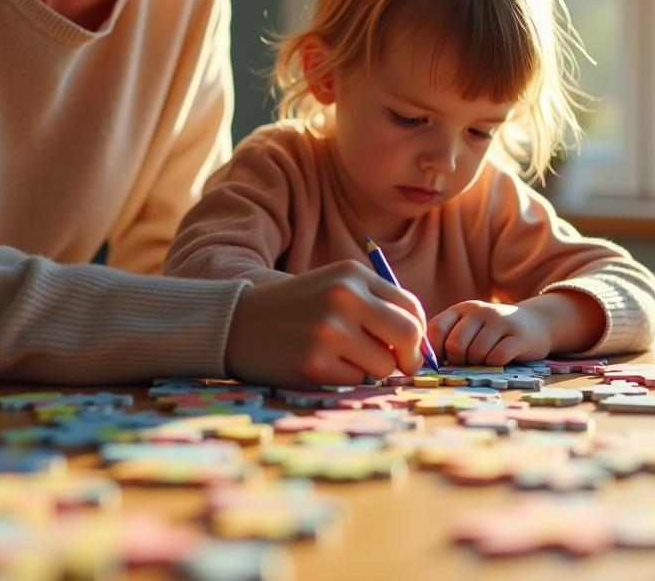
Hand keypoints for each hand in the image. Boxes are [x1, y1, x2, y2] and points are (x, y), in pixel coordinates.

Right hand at [225, 260, 425, 386]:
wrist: (236, 322)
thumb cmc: (294, 309)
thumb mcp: (334, 288)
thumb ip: (375, 307)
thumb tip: (419, 346)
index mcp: (352, 274)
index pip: (411, 306)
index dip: (417, 333)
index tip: (406, 347)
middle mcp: (344, 297)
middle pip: (408, 335)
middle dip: (409, 357)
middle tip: (397, 366)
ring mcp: (329, 330)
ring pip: (384, 365)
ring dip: (371, 369)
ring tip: (341, 358)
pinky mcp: (315, 362)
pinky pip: (355, 380)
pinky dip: (344, 378)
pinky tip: (319, 364)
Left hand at [427, 300, 551, 365]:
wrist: (535, 322)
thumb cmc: (493, 333)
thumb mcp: (470, 328)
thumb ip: (448, 339)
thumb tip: (427, 363)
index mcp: (461, 308)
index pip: (436, 329)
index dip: (435, 351)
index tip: (443, 361)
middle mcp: (479, 310)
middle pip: (455, 345)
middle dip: (459, 360)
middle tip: (469, 360)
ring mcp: (500, 321)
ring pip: (476, 354)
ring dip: (479, 363)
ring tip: (487, 357)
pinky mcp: (519, 335)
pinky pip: (497, 358)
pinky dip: (495, 364)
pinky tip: (501, 359)